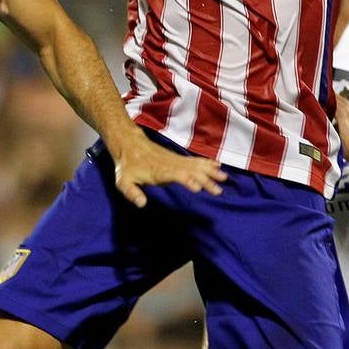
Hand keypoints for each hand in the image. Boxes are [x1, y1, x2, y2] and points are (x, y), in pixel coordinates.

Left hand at [106, 134, 225, 206]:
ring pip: (196, 165)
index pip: (176, 175)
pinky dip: (207, 163)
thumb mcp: (123, 181)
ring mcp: (176, 160)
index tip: (198, 188)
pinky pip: (195, 161)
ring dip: (210, 171)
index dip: (187, 181)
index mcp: (159, 171)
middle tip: (218, 191)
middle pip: (191, 171)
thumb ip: (131, 192)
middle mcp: (171, 164)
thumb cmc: (127, 166)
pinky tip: (218, 166)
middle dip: (205, 180)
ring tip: (224, 178)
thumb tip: (141, 204)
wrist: (129, 145)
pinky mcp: (178, 158)